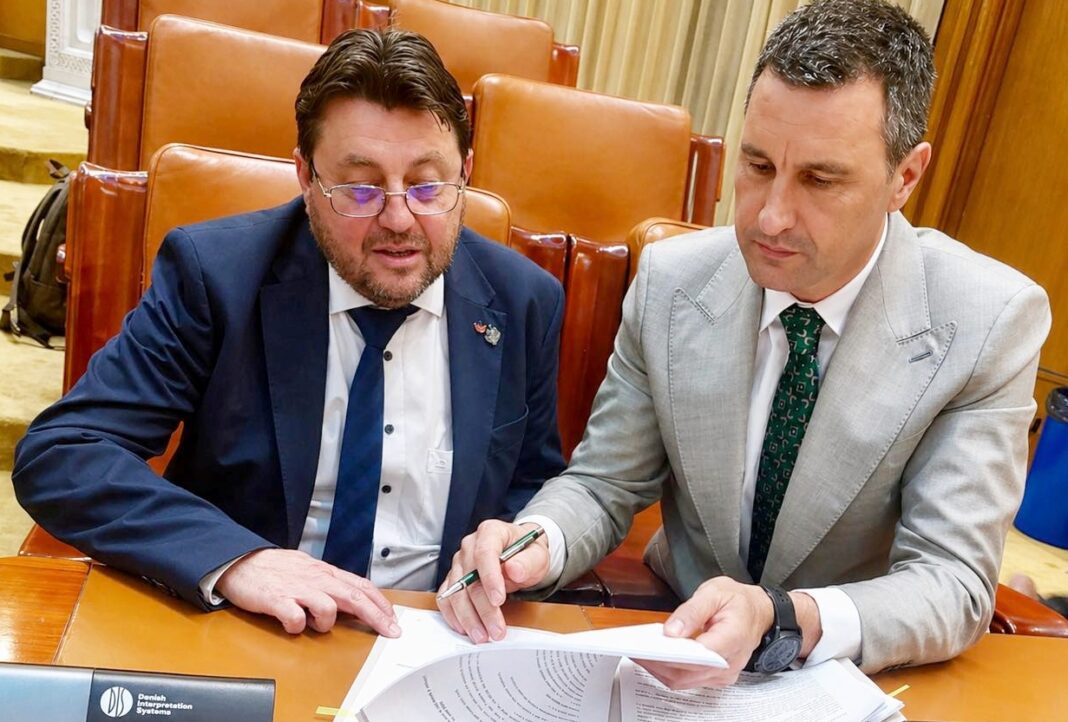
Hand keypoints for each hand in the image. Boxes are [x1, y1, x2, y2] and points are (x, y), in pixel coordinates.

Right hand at [216, 548, 399, 636]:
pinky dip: (298, 626)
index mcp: (325, 572)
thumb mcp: (309, 570)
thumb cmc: (274, 568)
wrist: (240, 560)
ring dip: (326, 623)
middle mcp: (316, 579)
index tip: (392, 618)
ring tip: (314, 624)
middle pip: (354, 597)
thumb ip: (329, 583)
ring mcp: (297, 589)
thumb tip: (351, 598)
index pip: (361, 586)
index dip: (380, 603)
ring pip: (328, 608)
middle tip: (390, 631)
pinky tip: (292, 624)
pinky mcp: (277, 600)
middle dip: (376, 616)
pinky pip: (295, 618)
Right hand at [436, 520, 549, 642]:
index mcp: (490, 532)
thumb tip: (514, 569)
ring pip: (456, 592)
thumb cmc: (527, 553)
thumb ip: (528, 562)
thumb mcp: (537, 555)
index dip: (490, 577)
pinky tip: (464, 628)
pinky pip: (447, 598)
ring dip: (468, 617)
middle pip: (469, 578)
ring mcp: (459, 563)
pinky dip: (454, 615)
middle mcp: (470, 546)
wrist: (520, 555)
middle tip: (496, 630)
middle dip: (483, 608)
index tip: (499, 600)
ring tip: (483, 635)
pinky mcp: (454, 579)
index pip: (485, 553)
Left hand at [638, 576, 774, 688]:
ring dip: (660, 669)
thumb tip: (671, 631)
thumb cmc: (738, 601)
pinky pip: (688, 680)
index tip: (647, 648)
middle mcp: (729, 663)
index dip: (670, 657)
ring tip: (639, 651)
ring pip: (684, 681)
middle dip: (657, 664)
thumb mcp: (714, 593)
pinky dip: (669, 671)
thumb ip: (692, 611)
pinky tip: (655, 656)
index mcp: (732, 638)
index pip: (697, 656)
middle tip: (634, 649)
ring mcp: (723, 673)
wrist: (758, 612)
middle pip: (686, 674)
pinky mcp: (715, 676)